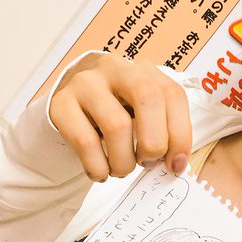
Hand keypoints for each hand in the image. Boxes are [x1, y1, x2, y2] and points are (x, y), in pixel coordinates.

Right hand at [48, 52, 191, 181]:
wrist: (71, 109)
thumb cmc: (116, 115)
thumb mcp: (144, 115)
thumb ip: (164, 132)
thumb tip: (176, 163)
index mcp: (144, 71)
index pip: (173, 94)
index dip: (180, 134)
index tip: (175, 165)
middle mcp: (116, 69)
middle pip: (148, 98)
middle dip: (154, 142)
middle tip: (147, 163)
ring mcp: (86, 83)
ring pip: (117, 125)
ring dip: (124, 161)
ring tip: (122, 169)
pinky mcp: (61, 103)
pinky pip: (85, 141)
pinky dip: (98, 166)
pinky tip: (101, 172)